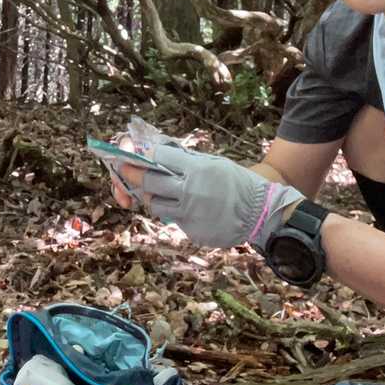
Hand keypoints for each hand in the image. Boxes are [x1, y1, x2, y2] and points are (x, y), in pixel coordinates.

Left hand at [125, 136, 304, 250]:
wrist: (260, 212)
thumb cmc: (236, 183)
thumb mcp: (214, 163)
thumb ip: (187, 161)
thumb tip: (157, 154)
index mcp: (197, 169)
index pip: (159, 158)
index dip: (144, 156)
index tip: (133, 154)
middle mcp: (190, 190)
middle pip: (149, 181)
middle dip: (132, 175)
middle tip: (125, 171)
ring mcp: (189, 213)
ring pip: (156, 204)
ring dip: (153, 197)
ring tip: (160, 193)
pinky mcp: (192, 230)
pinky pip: (173, 220)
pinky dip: (175, 213)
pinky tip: (186, 208)